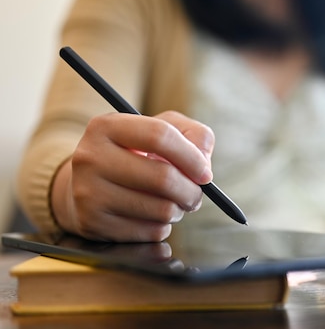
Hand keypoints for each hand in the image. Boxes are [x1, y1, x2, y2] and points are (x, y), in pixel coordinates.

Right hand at [51, 111, 213, 241]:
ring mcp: (88, 192)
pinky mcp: (93, 223)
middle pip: (163, 177)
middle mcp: (90, 157)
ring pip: (161, 209)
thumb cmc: (135, 154)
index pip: (160, 136)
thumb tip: (204, 163)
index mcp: (107, 126)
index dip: (192, 156)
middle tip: (195, 194)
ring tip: (171, 203)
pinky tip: (151, 216)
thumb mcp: (161, 130)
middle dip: (192, 191)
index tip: (205, 173)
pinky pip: (150, 232)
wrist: (86, 186)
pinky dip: (162, 227)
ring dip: (178, 210)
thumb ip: (193, 135)